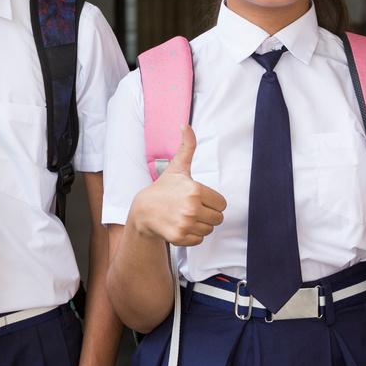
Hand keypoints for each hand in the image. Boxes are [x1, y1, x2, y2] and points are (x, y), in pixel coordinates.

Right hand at [126, 125, 225, 247]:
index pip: (222, 204)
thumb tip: (185, 125)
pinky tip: (181, 225)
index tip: (199, 198)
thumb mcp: (177, 167)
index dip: (212, 201)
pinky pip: (200, 240)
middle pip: (218, 218)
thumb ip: (187, 146)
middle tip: (192, 208)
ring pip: (209, 229)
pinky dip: (193, 235)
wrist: (143, 211)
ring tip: (185, 216)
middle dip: (208, 214)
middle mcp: (191, 208)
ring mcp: (185, 224)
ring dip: (201, 225)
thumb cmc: (163, 189)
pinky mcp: (180, 237)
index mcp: (195, 190)